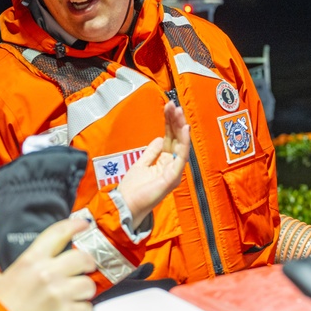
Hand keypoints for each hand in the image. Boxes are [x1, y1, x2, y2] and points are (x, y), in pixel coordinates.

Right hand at [0, 216, 96, 310]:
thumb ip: (4, 276)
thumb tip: (2, 279)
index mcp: (30, 261)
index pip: (58, 233)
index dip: (75, 226)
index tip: (85, 225)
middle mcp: (47, 273)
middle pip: (82, 258)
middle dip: (87, 264)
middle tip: (85, 270)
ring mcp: (58, 294)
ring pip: (89, 285)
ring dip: (85, 293)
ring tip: (75, 298)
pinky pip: (87, 310)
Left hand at [117, 100, 190, 223]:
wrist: (126, 205)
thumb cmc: (133, 189)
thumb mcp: (141, 164)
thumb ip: (151, 151)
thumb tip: (159, 137)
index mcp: (164, 161)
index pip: (170, 138)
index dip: (169, 122)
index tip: (168, 107)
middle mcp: (172, 165)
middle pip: (176, 139)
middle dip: (176, 121)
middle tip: (174, 105)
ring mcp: (174, 171)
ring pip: (181, 145)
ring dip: (181, 127)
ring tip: (179, 112)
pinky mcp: (173, 177)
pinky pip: (181, 156)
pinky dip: (184, 142)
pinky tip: (184, 129)